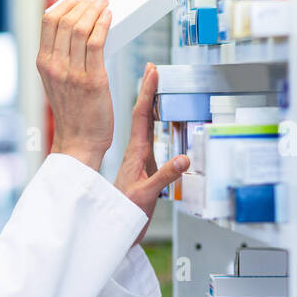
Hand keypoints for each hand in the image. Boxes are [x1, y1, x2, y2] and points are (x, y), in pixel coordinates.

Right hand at [37, 0, 114, 171]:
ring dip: (95, 10)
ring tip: (105, 4)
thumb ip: (62, 59)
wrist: (79, 141)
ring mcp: (72, 73)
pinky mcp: (92, 80)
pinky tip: (109, 17)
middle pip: (65, 20)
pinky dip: (103, 24)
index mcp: (43, 64)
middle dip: (83, 3)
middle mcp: (54, 66)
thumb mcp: (57, 82)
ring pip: (81, 28)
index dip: (65, 4)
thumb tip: (79, 31)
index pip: (48, 21)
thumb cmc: (73, 112)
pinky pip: (97, 42)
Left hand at [115, 62, 189, 244]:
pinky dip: (155, 125)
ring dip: (152, 105)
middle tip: (153, 69)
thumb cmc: (125, 212)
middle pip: (143, 115)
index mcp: (135, 153)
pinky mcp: (142, 167)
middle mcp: (135, 152)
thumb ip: (165, 177)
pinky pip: (149, 139)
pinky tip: (159, 121)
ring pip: (145, 126)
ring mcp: (138, 159)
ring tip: (157, 88)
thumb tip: (184, 159)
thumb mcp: (147, 194)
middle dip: (149, 91)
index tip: (152, 71)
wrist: (112, 227)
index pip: (141, 115)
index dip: (148, 92)